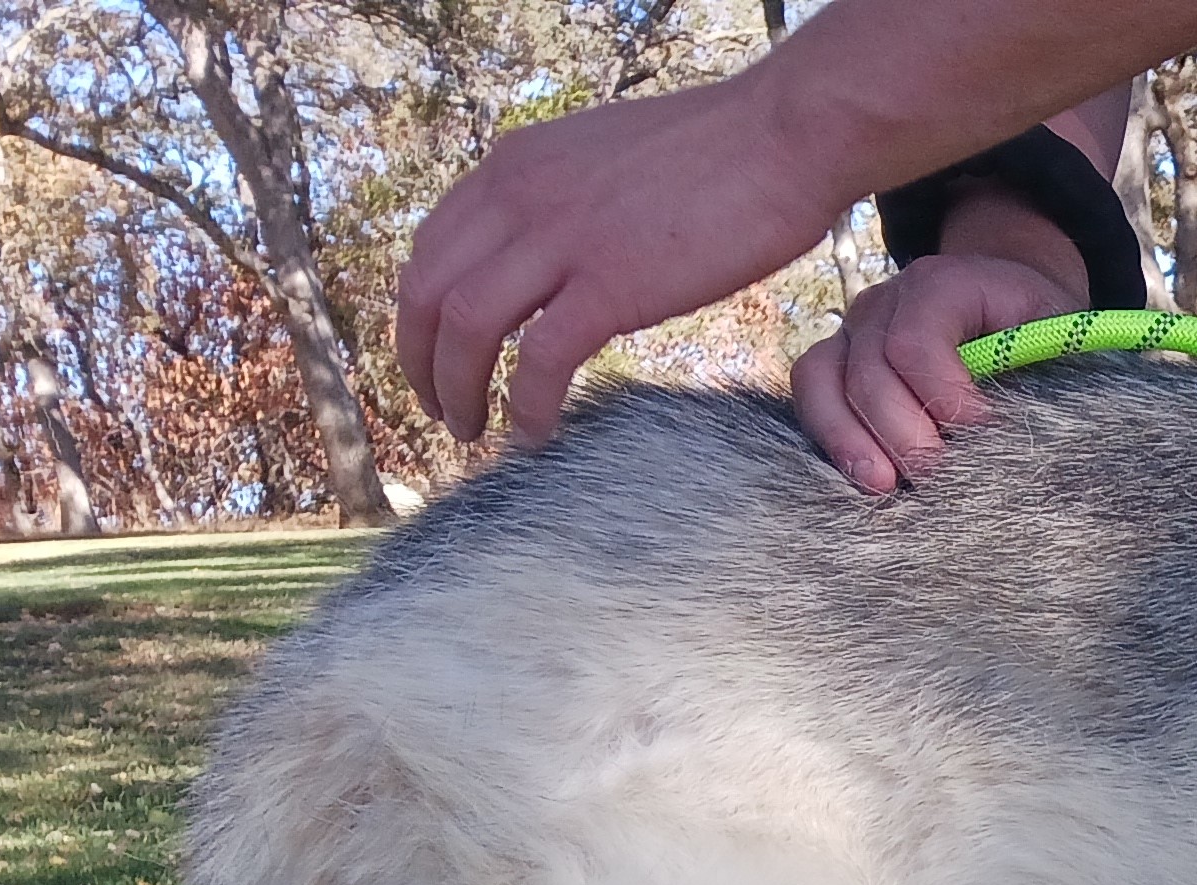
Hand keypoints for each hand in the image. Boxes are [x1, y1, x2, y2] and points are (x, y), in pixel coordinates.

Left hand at [398, 73, 853, 448]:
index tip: (434, 357)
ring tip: (473, 430)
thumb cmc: (717, 152)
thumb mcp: (604, 159)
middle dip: (421, 363)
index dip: (418, 314)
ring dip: (458, 390)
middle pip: (429, 292)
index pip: (430, 248)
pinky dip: (528, 405)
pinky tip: (537, 433)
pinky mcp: (611, 284)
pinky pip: (541, 358)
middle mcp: (520, 197)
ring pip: (466, 327)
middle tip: (440, 410)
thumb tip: (559, 248)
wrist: (779, 139)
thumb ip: (564, 198)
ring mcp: (562, 240)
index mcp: (515, 166)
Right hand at [790, 248, 1084, 492]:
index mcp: (944, 284)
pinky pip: (812, 395)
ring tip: (883, 485)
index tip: (978, 432)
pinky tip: (864, 477)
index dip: (942, 393)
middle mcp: (887, 302)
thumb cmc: (1037, 328)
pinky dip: (831, 437)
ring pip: (823, 378)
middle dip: (902, 432)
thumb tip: (1024, 429)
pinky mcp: (837, 363)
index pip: (916, 339)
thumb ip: (1043, 368)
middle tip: (935, 476)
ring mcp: (854, 330)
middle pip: (869, 368)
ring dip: (851, 439)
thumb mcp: (1056, 333)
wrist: (1010, 305)